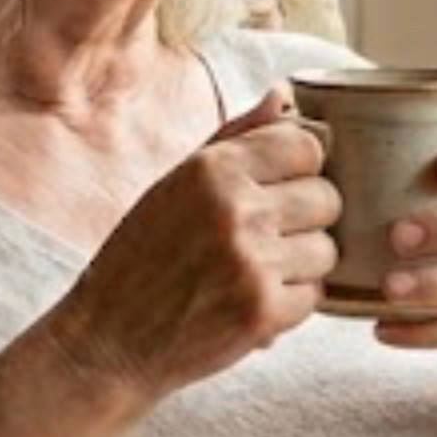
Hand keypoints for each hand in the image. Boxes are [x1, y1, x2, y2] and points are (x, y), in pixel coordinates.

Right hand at [42, 89, 338, 400]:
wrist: (108, 340)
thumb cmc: (142, 258)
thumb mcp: (175, 184)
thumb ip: (235, 137)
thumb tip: (286, 95)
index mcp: (212, 168)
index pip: (308, 147)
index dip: (302, 169)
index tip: (280, 189)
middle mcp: (236, 209)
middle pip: (327, 197)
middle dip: (306, 219)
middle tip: (266, 238)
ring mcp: (252, 262)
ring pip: (327, 250)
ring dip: (301, 265)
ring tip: (256, 272)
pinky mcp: (263, 312)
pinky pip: (314, 296)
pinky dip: (290, 304)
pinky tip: (251, 302)